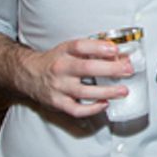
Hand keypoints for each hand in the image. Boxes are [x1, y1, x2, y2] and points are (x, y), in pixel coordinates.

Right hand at [0, 35, 133, 118]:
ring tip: (123, 90)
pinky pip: (76, 109)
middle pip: (86, 68)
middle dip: (110, 69)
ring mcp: (58, 87)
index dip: (98, 47)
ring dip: (106, 92)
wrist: (29, 74)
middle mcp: (60, 69)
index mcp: (63, 52)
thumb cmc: (55, 61)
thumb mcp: (68, 50)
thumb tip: (118, 53)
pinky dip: (92, 109)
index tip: (115, 49)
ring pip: (84, 91)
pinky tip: (104, 104)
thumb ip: (89, 50)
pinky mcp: (57, 103)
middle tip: (127, 70)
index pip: (80, 47)